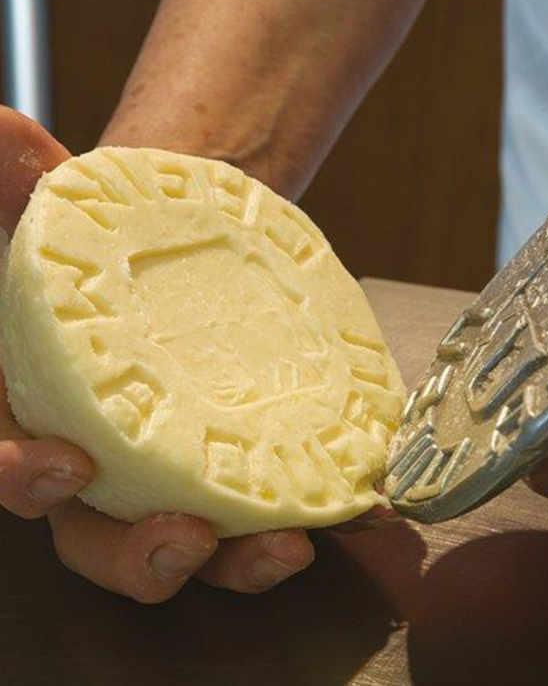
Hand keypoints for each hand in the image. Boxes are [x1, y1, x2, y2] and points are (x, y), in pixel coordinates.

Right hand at [0, 106, 313, 602]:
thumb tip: (4, 131)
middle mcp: (111, 460)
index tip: (69, 464)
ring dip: (242, 561)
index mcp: (48, 410)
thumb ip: (22, 183)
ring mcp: (185, 471)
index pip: (14, 467)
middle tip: (190, 541)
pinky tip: (366, 513)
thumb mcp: (67, 210)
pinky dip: (323, 515)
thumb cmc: (120, 243)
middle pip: (104, 540)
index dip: (25, 480)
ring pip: (199, 545)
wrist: (187, 252)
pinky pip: (279, 503)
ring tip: (291, 544)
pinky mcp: (249, 462)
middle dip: (142, 556)